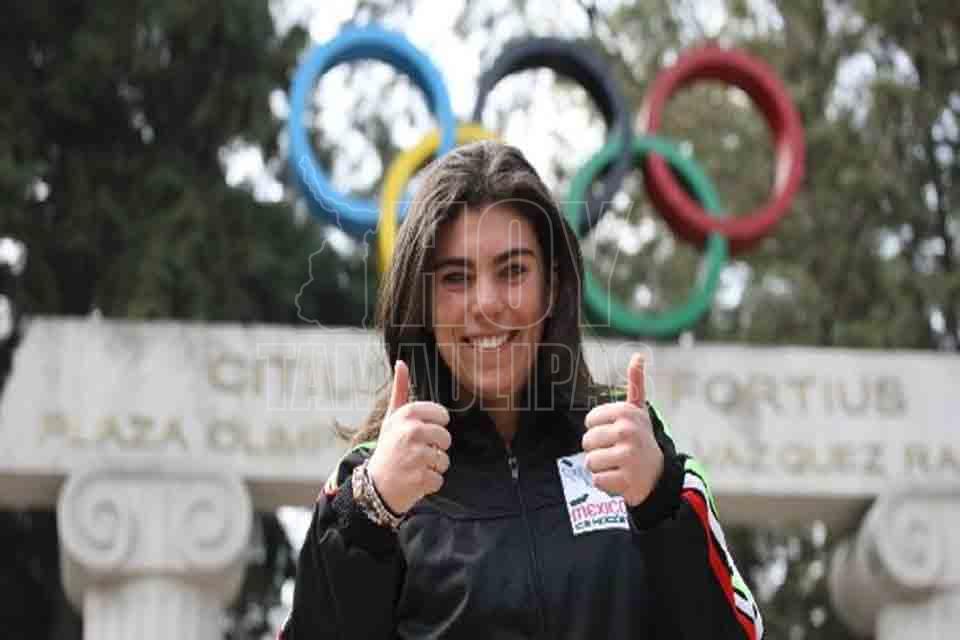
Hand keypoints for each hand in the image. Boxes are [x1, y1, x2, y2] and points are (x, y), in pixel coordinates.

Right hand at [367, 359, 451, 514]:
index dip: (436, 425)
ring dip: (432, 467)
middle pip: (445, 438)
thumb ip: (400, 391)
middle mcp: (411, 432)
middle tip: (416, 453)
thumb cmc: (387, 448)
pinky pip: (439, 478)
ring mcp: (416, 456)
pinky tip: (413, 480)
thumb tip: (401, 362)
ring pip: (444, 460)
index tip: (423, 432)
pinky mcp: (420, 478)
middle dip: (435, 448)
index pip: (441, 415)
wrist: (374, 486)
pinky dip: (429, 483)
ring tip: (414, 467)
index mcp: (406, 415)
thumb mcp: (391, 418)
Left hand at [582, 354, 663, 506]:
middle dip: (598, 450)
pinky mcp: (626, 480)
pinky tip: (621, 479)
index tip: (616, 434)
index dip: (598, 430)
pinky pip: (597, 480)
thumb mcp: (639, 411)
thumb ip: (635, 384)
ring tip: (618, 465)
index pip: (589, 422)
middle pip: (587, 442)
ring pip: (590, 462)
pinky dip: (606, 484)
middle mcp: (628, 431)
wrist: (658, 476)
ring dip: (601, 467)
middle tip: (617, 452)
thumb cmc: (642, 440)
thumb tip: (638, 355)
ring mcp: (628, 456)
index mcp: (626, 412)